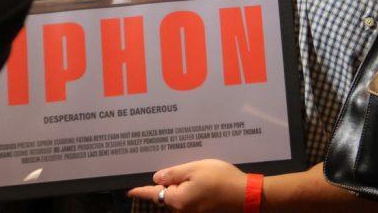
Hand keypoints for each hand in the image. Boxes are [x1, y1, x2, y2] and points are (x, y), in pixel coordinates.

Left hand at [127, 159, 245, 211]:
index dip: (141, 191)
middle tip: (171, 169)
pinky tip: (201, 180)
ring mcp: (195, 212)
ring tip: (190, 171)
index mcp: (178, 200)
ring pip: (180, 198)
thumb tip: (157, 178)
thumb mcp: (195, 169)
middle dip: (167, 184)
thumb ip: (174, 173)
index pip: (154, 194)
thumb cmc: (221, 179)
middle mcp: (183, 210)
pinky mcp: (204, 212)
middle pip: (168, 196)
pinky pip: (190, 200)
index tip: (129, 191)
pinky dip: (190, 190)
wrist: (247, 195)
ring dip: (180, 186)